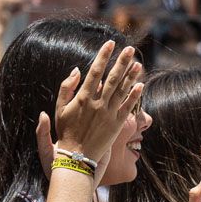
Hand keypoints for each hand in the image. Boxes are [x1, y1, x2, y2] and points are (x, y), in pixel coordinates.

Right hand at [52, 40, 143, 171]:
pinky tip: (141, 84)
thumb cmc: (66, 132)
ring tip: (138, 63)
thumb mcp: (60, 109)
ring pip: (122, 90)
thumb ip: (66, 87)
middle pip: (112, 77)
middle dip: (121, 61)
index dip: (103, 56)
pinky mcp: (117, 125)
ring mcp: (109, 114)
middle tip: (129, 49)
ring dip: (131, 75)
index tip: (110, 44)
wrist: (76, 157)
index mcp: (83, 97)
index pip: (95, 71)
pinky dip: (135, 95)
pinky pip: (128, 107)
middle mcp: (98, 103)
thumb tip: (76, 69)